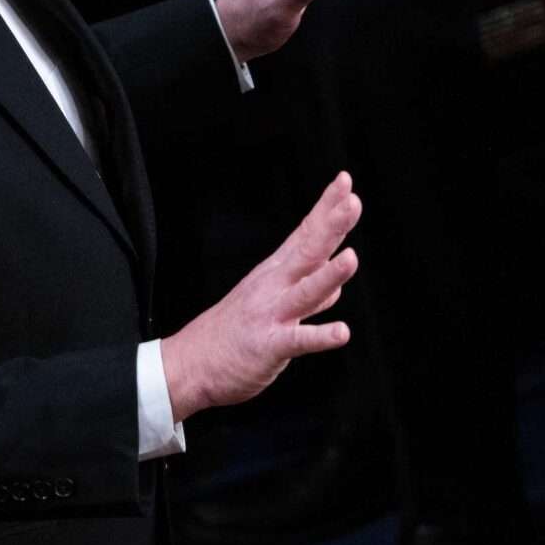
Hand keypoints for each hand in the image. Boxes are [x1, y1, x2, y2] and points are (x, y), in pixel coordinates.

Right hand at [162, 173, 361, 421]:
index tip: (345, 181)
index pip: (305, 232)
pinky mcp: (269, 346)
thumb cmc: (235, 331)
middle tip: (353, 203)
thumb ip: (309, 295)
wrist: (191, 363)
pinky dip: (320, 336)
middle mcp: (275, 287)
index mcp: (276, 272)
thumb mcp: (271, 303)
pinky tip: (341, 332)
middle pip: (308, 251)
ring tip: (351, 258)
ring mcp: (271, 315)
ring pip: (306, 292)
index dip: (326, 207)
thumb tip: (337, 288)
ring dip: (329, 276)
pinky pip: (299, 340)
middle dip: (331, 226)